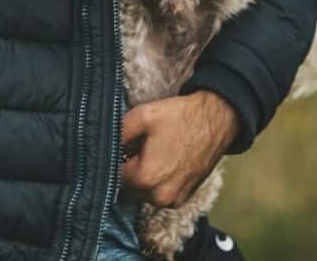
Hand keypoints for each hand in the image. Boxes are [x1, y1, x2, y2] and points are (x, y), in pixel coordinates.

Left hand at [119, 91, 238, 208]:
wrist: (216, 121)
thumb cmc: (179, 117)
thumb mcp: (142, 116)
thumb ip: (116, 133)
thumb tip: (100, 143)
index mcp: (145, 178)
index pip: (111, 176)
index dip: (111, 158)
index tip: (117, 145)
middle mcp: (158, 197)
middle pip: (126, 187)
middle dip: (125, 168)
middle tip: (134, 145)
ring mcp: (172, 201)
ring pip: (141, 192)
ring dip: (140, 176)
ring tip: (149, 151)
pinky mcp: (182, 199)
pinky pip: (158, 193)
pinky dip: (155, 181)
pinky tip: (162, 159)